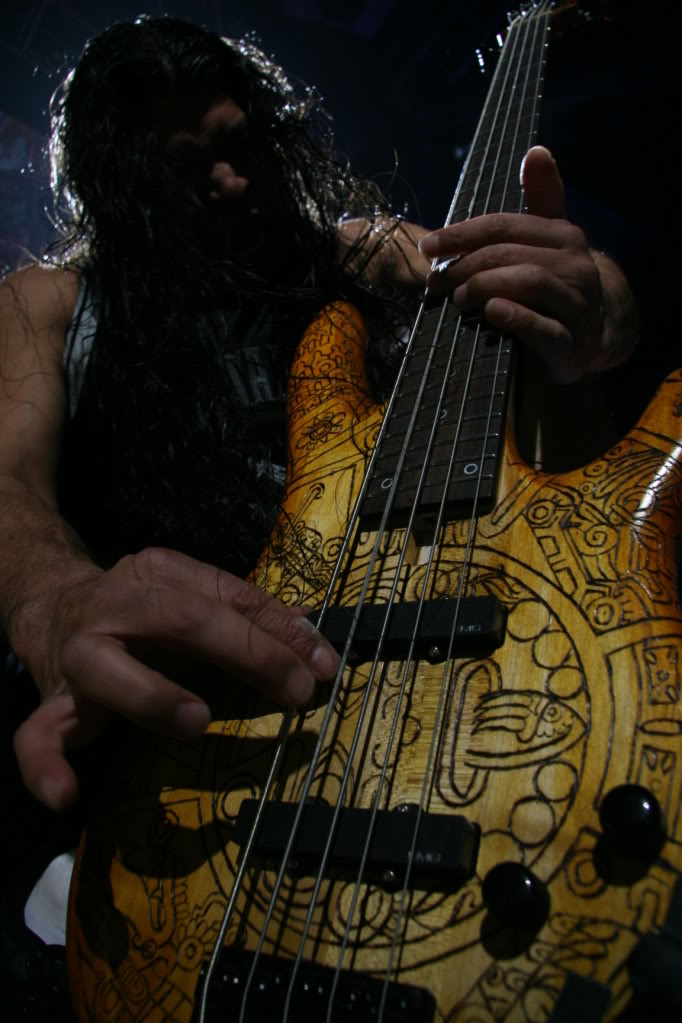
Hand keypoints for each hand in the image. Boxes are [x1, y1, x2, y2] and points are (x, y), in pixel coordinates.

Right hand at [13, 547, 338, 811]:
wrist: (50, 609)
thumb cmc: (141, 609)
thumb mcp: (194, 595)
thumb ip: (251, 615)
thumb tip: (315, 644)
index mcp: (158, 574)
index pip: (226, 595)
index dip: (279, 630)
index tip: (322, 665)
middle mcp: (116, 607)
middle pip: (181, 619)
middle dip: (246, 653)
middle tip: (296, 691)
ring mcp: (77, 656)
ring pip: (104, 670)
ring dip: (154, 696)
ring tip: (198, 720)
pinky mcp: (51, 704)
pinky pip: (37, 737)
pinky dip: (46, 766)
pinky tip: (67, 796)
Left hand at [418, 146, 603, 382]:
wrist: (592, 338)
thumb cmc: (556, 285)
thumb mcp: (549, 242)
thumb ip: (541, 200)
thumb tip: (537, 150)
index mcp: (564, 236)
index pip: (504, 226)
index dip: (461, 234)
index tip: (426, 247)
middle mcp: (576, 266)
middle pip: (510, 253)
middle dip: (466, 265)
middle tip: (437, 281)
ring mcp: (579, 305)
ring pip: (530, 283)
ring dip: (485, 286)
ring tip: (459, 299)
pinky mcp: (574, 345)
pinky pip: (546, 329)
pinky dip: (518, 318)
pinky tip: (492, 312)